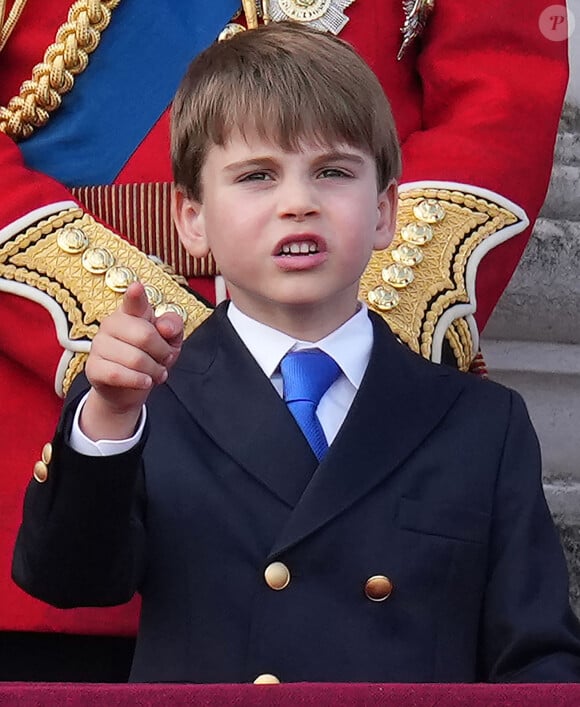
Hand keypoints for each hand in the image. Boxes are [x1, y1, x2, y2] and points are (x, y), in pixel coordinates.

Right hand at [81, 282, 183, 439]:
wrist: (130, 387)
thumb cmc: (151, 356)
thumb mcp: (170, 340)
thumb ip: (173, 327)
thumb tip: (164, 327)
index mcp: (132, 312)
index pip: (134, 301)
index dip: (135, 295)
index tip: (137, 287)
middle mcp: (112, 323)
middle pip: (145, 335)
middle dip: (162, 352)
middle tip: (166, 360)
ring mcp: (99, 344)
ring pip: (135, 359)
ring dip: (153, 371)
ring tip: (156, 373)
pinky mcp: (93, 367)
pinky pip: (118, 374)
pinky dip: (138, 381)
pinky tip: (145, 381)